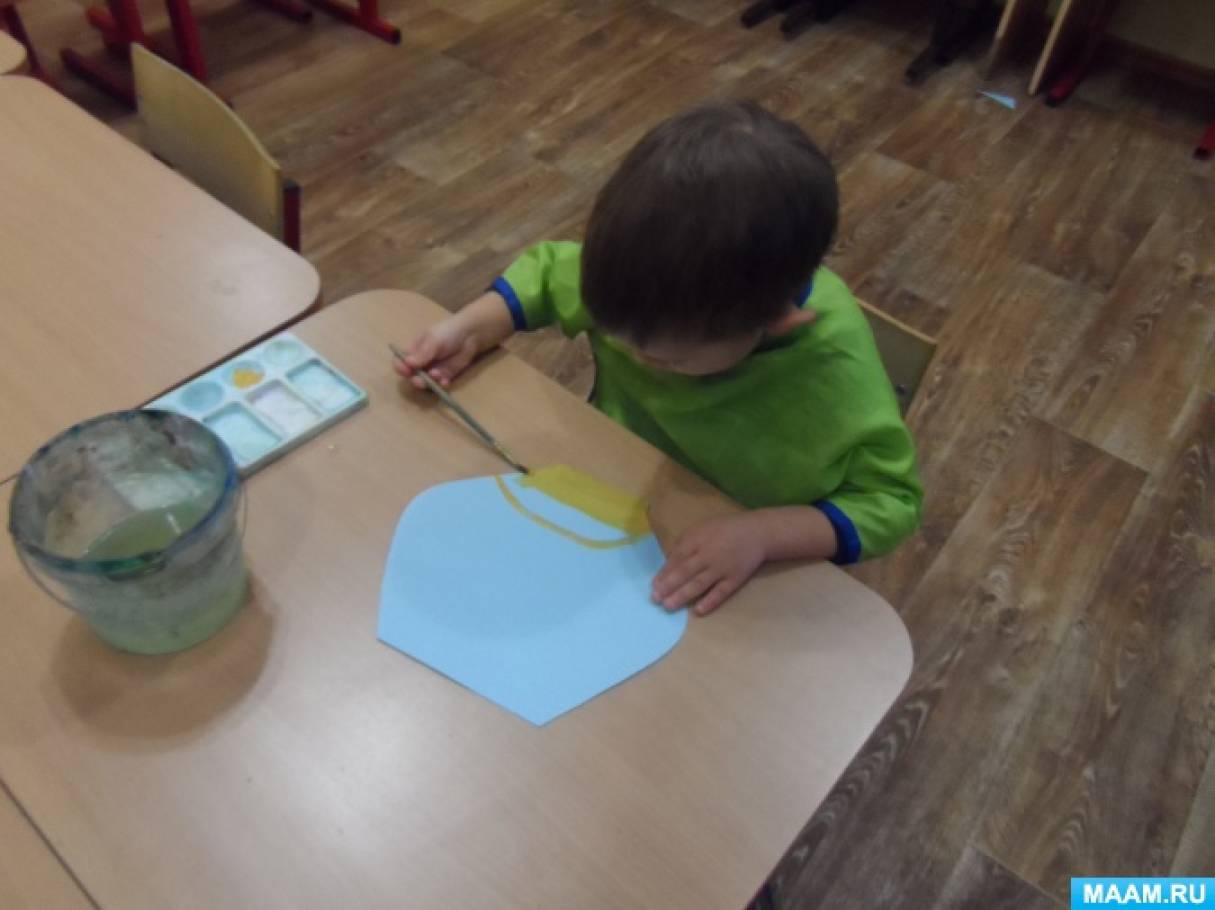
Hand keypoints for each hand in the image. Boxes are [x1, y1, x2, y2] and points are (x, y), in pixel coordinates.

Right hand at [394, 319, 478, 389]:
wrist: (469, 335)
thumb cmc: (447, 333)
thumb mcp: (433, 341)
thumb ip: (422, 353)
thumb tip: (407, 363)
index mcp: (414, 351)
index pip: (401, 361)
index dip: (400, 367)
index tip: (406, 371)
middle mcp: (421, 362)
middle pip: (412, 376)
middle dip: (415, 380)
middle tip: (420, 381)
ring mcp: (433, 370)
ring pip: (426, 382)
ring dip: (429, 383)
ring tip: (437, 375)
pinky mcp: (445, 375)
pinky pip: (440, 384)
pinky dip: (441, 385)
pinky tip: (445, 382)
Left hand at [651, 513, 766, 615]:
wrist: (757, 532)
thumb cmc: (725, 530)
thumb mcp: (702, 529)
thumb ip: (685, 544)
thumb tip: (668, 562)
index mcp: (697, 540)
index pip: (677, 558)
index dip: (664, 573)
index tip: (653, 586)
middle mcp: (708, 555)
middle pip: (685, 572)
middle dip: (669, 586)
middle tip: (655, 599)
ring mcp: (722, 568)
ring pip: (699, 584)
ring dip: (683, 595)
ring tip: (669, 606)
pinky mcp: (735, 578)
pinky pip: (721, 592)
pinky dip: (710, 601)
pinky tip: (698, 610)